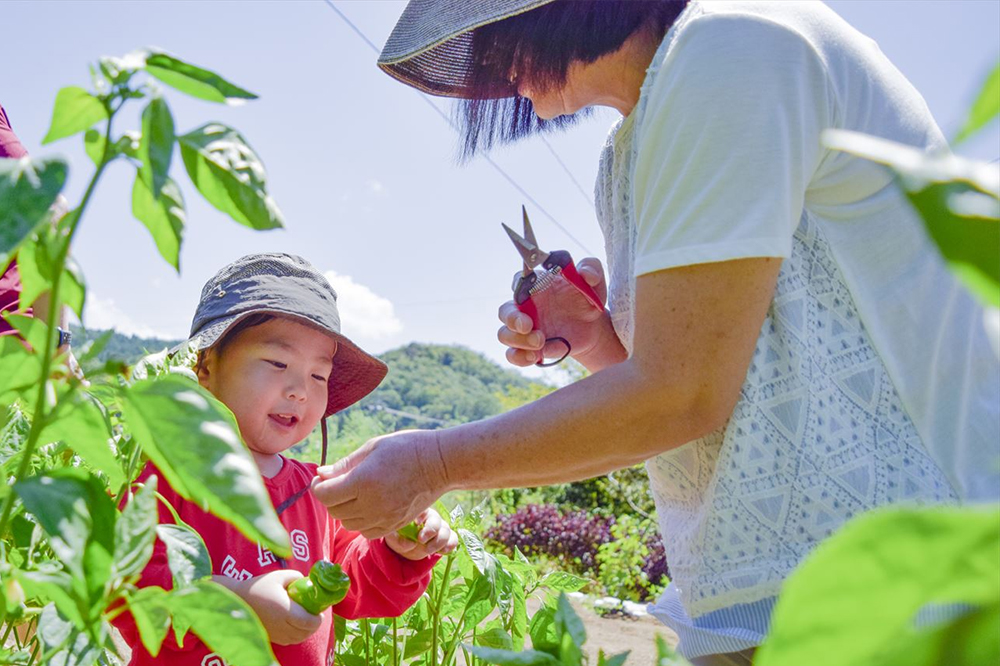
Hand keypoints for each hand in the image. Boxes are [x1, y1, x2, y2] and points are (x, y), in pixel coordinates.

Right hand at [234, 570, 323, 644]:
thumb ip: (296, 577)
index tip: (320, 612)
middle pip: (305, 632)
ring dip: (306, 631)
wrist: (237, 600)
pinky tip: (295, 625)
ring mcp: (276, 633)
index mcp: (285, 610)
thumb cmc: (259, 586)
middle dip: (314, 625)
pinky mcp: (271, 637)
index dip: (318, 620)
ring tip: (307, 619)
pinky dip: (296, 635)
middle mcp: (281, 625)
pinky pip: (289, 641)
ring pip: (298, 639)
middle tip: (316, 614)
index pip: (308, 622)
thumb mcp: (279, 576)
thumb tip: (308, 582)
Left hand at [311, 430, 449, 538]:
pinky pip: (365, 531)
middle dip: (329, 497)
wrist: (441, 463)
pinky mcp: (394, 525)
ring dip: (344, 509)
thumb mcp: (372, 447)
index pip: (325, 494)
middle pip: (334, 510)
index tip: (322, 478)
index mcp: (363, 481)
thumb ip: (345, 464)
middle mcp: (371, 504)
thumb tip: (321, 474)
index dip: (318, 486)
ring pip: (348, 523)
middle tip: (336, 482)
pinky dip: (360, 521)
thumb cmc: (407, 448)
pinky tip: (367, 505)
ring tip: (353, 493)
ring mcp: (384, 518)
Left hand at [383, 508, 457, 559]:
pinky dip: (450, 545)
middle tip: (420, 540)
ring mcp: (440, 528)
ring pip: (446, 531)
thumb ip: (398, 540)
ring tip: (427, 550)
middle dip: (431, 531)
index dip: (423, 514)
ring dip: (438, 542)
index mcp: (418, 512)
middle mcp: (431, 518)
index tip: (417, 523)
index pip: (424, 508)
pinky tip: (442, 551)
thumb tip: (410, 543)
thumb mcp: (393, 538)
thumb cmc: (398, 536)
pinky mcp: (446, 538)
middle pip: (437, 520)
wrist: (407, 546)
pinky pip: (453, 539)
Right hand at [498, 257, 612, 366]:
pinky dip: (521, 357)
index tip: (528, 293)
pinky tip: (537, 356)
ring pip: (504, 335)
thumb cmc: (588, 300)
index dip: (517, 286)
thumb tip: (586, 273)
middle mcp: (525, 307)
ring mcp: (525, 329)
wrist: (593, 328)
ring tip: (540, 342)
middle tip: (529, 325)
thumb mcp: (595, 282)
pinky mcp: (529, 348)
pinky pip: (514, 355)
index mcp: (536, 287)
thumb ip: (592, 269)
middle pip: (504, 311)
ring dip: (517, 340)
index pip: (517, 281)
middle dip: (512, 319)